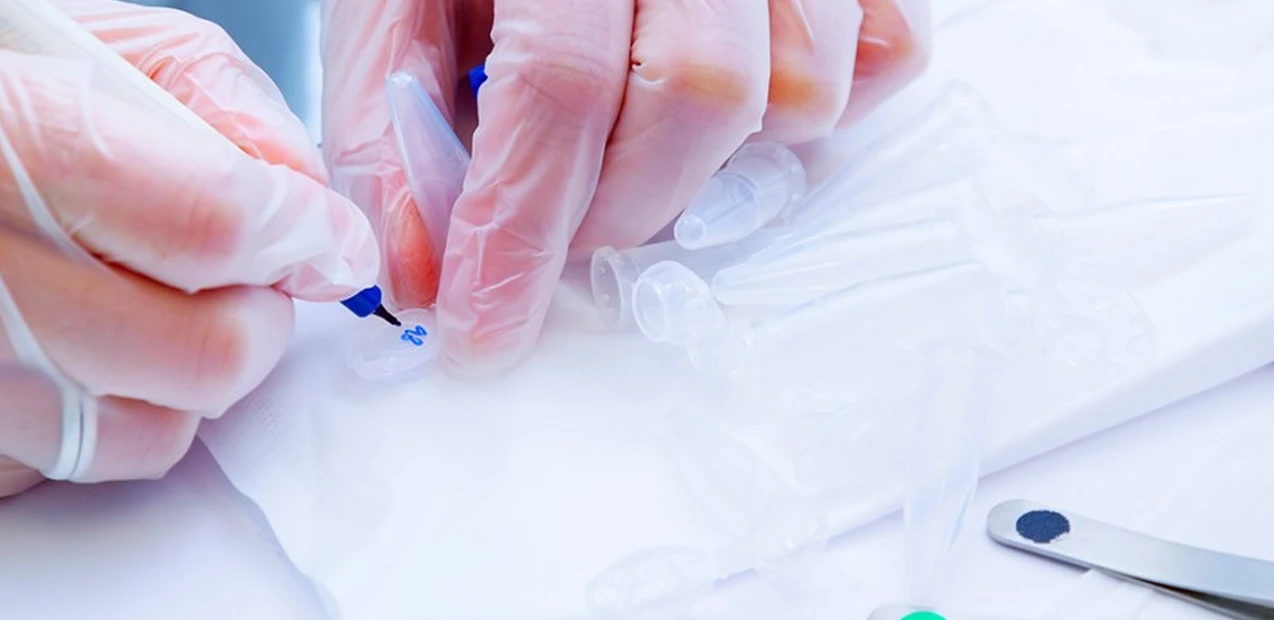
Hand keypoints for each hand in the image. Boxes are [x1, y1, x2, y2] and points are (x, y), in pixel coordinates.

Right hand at [0, 0, 375, 518]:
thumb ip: (177, 89)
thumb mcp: (5, 39)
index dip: (293, 231)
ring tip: (116, 308)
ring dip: (174, 379)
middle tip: (235, 282)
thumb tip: (296, 187)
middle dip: (255, 320)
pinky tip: (24, 352)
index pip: (209, 218)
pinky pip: (59, 473)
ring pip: (147, 433)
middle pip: (201, 353)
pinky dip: (82, 418)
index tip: (306, 231)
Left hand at [321, 0, 929, 372]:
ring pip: (801, 89)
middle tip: (562, 224)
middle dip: (618, 209)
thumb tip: (428, 277)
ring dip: (713, 161)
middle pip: (697, 96)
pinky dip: (814, 108)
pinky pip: (882, 58)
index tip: (484, 332)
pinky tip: (731, 97)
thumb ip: (392, 130)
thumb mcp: (391, 2)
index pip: (559, 85)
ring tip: (637, 139)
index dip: (521, 230)